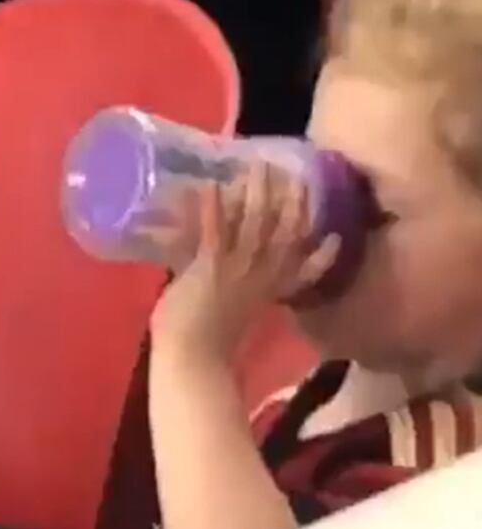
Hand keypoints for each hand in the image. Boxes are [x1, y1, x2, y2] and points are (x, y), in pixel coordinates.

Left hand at [151, 162, 341, 366]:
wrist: (191, 362)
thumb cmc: (206, 346)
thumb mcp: (232, 315)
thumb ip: (237, 295)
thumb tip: (228, 277)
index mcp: (269, 295)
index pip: (304, 272)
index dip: (322, 255)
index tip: (336, 236)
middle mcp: (260, 280)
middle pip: (286, 236)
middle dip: (295, 205)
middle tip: (301, 176)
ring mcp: (237, 272)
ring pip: (255, 225)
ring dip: (257, 194)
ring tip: (260, 166)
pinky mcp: (210, 268)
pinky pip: (214, 232)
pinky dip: (213, 208)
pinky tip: (211, 185)